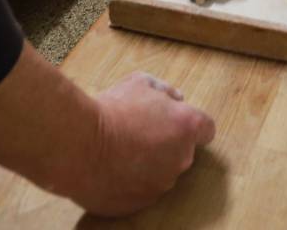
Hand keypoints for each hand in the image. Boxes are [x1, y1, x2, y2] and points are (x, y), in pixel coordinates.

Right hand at [78, 72, 215, 215]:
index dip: (193, 125)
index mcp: (186, 127)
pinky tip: (111, 169)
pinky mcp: (140, 203)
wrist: (79, 144)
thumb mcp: (140, 83)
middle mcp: (180, 160)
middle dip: (167, 143)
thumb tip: (176, 99)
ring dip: (149, 164)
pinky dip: (131, 182)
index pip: (206, 129)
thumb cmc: (111, 110)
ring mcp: (161, 185)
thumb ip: (165, 91)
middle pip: (182, 152)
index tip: (176, 123)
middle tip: (139, 132)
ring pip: (162, 173)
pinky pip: (141, 191)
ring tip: (120, 151)